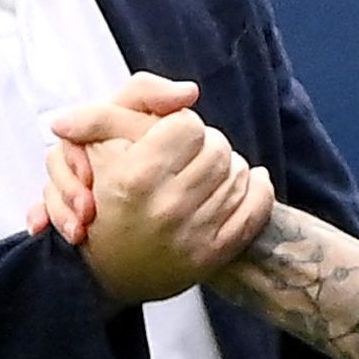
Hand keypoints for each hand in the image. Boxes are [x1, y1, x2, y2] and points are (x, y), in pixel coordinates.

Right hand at [43, 79, 270, 304]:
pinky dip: (256, 189)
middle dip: (205, 145)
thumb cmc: (103, 192)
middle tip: (187, 156)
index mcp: (135, 177)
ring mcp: (193, 235)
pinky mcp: (214, 254)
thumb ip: (141, 95)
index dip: (179, 125)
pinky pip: (257, 208)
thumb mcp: (101, 134)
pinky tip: (245, 182)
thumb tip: (189, 92)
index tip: (167, 138)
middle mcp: (166, 208)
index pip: (188, 124)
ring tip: (203, 172)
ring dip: (226, 166)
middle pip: (218, 147)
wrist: (107, 266)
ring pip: (239, 173)